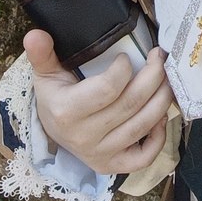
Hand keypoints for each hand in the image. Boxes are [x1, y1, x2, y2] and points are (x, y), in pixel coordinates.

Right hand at [24, 29, 173, 173]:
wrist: (53, 130)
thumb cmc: (56, 95)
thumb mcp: (46, 72)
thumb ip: (42, 53)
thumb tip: (35, 35)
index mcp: (66, 111)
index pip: (107, 89)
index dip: (124, 68)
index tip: (127, 56)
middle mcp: (84, 137)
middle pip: (131, 103)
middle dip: (154, 75)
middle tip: (160, 57)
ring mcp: (100, 154)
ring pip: (142, 125)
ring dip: (162, 98)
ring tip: (167, 77)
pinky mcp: (113, 166)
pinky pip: (143, 157)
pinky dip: (159, 137)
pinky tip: (160, 116)